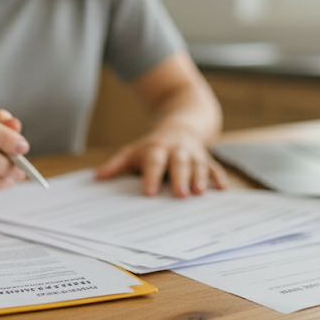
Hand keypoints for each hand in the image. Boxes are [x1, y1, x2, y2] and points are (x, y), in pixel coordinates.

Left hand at [95, 123, 228, 197]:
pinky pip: (214, 167)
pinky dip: (218, 177)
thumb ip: (117, 165)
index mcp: (156, 148)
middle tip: (180, 195)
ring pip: (198, 164)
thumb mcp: (133, 151)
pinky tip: (222, 189)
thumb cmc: (153, 146)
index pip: (153, 161)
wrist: (180, 124)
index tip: (149, 192)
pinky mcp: (206, 158)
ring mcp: (193, 154)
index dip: (151, 176)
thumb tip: (97, 178)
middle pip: (178, 162)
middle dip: (180, 178)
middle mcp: (176, 150)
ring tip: (198, 193)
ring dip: (199, 178)